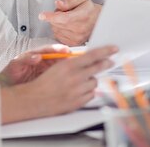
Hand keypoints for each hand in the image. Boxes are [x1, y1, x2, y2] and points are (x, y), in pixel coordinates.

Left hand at [1, 44, 70, 84]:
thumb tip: (36, 56)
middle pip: (59, 58)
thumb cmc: (10, 74)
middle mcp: (43, 62)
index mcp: (36, 55)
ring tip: (76, 70)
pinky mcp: (47, 80)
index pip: (50, 50)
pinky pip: (58, 78)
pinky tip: (70, 81)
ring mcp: (46, 71)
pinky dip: (64, 78)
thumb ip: (25, 59)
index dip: (59, 49)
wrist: (6, 88)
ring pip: (60, 68)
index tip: (66, 50)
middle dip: (68, 58)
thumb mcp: (15, 65)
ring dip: (68, 68)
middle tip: (76, 60)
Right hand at [1, 45, 117, 121]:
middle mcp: (75, 78)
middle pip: (98, 68)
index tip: (113, 49)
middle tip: (110, 61)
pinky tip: (79, 90)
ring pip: (95, 82)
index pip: (93, 55)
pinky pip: (91, 94)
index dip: (106, 51)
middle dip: (106, 64)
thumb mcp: (59, 66)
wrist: (35, 99)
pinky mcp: (78, 102)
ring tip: (81, 81)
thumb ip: (75, 62)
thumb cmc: (45, 82)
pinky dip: (88, 92)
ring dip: (91, 80)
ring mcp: (78, 91)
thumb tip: (88, 58)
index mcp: (69, 66)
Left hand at [38, 0, 101, 45]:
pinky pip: (58, 36)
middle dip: (55, 16)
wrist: (98, 20)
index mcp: (83, 16)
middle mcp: (80, 29)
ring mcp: (77, 38)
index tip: (42, 15)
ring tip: (67, 19)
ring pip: (56, 30)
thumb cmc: (88, 9)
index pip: (64, 18)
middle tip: (63, 12)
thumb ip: (68, 1)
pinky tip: (66, 26)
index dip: (51, 17)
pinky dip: (59, 30)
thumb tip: (58, 4)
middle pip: (57, 24)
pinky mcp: (74, 43)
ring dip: (57, 23)